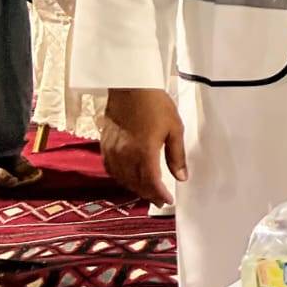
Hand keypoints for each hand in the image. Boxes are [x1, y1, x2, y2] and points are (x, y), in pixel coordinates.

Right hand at [100, 88, 186, 204]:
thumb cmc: (154, 103)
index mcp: (144, 152)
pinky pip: (110, 168)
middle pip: (136, 184)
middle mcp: (125, 155)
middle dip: (149, 194)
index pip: (151, 183)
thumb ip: (177, 156)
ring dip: (134, 188)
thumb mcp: (175, 129)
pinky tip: (127, 177)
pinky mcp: (105, 144)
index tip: (168, 201)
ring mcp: (113, 150)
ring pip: (122, 179)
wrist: (131, 86)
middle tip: (159, 200)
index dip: (160, 195)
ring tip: (146, 192)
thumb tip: (181, 176)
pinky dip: (120, 177)